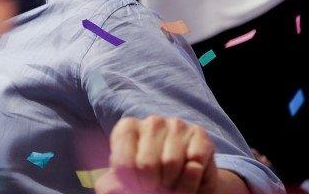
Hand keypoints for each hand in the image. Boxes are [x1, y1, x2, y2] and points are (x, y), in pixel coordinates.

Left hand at [96, 116, 218, 193]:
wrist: (183, 181)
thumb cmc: (150, 179)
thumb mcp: (126, 183)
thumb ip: (112, 186)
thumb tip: (110, 190)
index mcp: (127, 128)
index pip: (123, 164)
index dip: (132, 184)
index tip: (138, 187)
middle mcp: (151, 122)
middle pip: (146, 165)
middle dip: (152, 185)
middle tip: (157, 188)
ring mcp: (176, 125)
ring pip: (171, 164)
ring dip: (173, 184)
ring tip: (171, 183)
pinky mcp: (199, 134)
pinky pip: (194, 163)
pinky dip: (191, 180)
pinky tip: (186, 176)